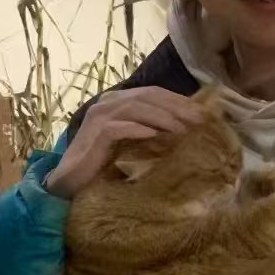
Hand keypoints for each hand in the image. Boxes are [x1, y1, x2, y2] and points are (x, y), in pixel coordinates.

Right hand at [46, 87, 204, 198]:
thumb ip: (152, 130)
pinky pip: (118, 127)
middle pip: (148, 96)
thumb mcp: (134, 143)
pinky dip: (138, 129)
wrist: (72, 182)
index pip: (154, 93)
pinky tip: (154, 136)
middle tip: (199, 121)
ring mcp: (99, 116)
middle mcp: (108, 102)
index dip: (179, 101)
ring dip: (162, 117)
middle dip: (176, 107)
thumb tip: (187, 129)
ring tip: (183, 129)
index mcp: (119, 100)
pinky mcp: (93, 133)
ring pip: (135, 107)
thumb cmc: (105, 164)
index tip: (202, 114)